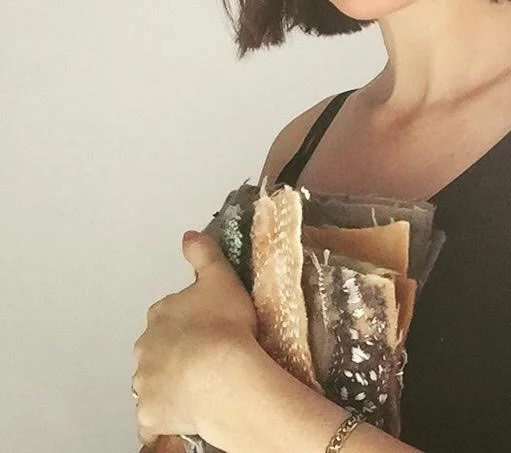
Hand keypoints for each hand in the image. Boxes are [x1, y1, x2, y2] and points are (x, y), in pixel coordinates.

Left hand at [132, 231, 257, 446]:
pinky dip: (166, 415)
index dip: (190, 321)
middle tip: (208, 358)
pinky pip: (155, 417)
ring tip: (203, 386)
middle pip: (158, 349)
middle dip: (176, 353)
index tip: (211, 327)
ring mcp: (146, 383)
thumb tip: (188, 234)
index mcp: (160, 314)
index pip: (169, 315)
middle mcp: (145, 348)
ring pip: (155, 382)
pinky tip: (188, 412)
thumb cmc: (225, 325)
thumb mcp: (221, 278)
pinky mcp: (151, 414)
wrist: (222, 375)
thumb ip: (203, 254)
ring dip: (171, 383)